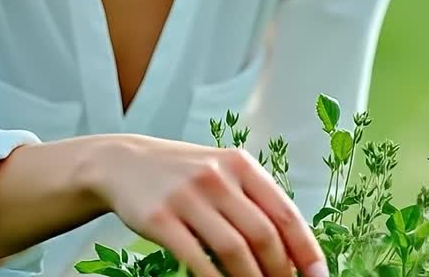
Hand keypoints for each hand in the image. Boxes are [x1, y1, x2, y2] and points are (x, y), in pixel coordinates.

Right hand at [85, 135, 326, 276]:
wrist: (122, 162)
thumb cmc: (182, 174)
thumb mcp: (221, 173)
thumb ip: (254, 201)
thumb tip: (294, 250)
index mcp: (240, 165)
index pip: (286, 214)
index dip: (306, 252)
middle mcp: (217, 177)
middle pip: (264, 235)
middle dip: (281, 273)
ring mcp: (187, 197)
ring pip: (235, 250)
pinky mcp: (160, 218)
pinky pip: (197, 259)